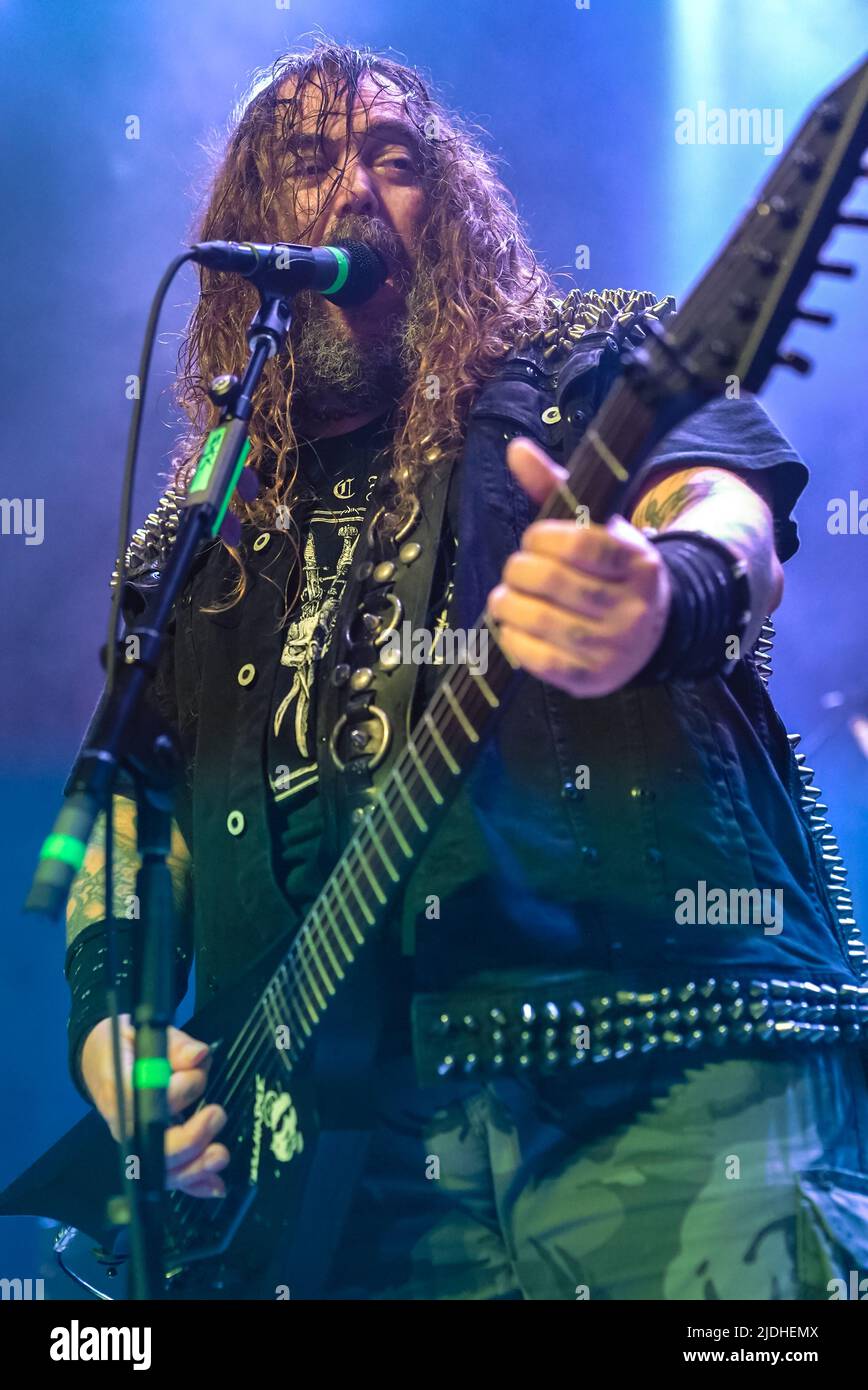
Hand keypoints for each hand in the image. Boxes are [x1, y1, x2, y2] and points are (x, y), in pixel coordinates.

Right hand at [81, 1014, 229, 1198]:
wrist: (101, 1060)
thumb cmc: (124, 1046)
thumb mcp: (144, 1032)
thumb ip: (175, 1045)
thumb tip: (199, 1056)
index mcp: (120, 1090)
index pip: (143, 1103)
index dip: (174, 1095)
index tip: (195, 1075)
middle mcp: (125, 1124)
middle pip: (154, 1147)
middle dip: (190, 1138)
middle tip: (216, 1114)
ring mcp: (136, 1143)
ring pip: (163, 1169)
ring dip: (195, 1168)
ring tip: (220, 1155)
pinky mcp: (149, 1152)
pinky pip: (170, 1176)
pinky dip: (193, 1184)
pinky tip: (215, 1186)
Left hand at [485, 436, 671, 697]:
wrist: (647, 632)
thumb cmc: (609, 570)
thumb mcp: (595, 526)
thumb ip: (556, 487)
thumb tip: (516, 449)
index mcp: (639, 563)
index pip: (580, 543)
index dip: (542, 538)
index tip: (534, 539)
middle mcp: (634, 608)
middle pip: (555, 582)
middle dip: (518, 571)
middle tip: (513, 570)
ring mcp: (616, 648)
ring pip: (544, 622)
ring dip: (508, 606)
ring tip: (503, 598)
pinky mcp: (594, 679)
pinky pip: (543, 661)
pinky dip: (515, 641)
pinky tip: (510, 627)